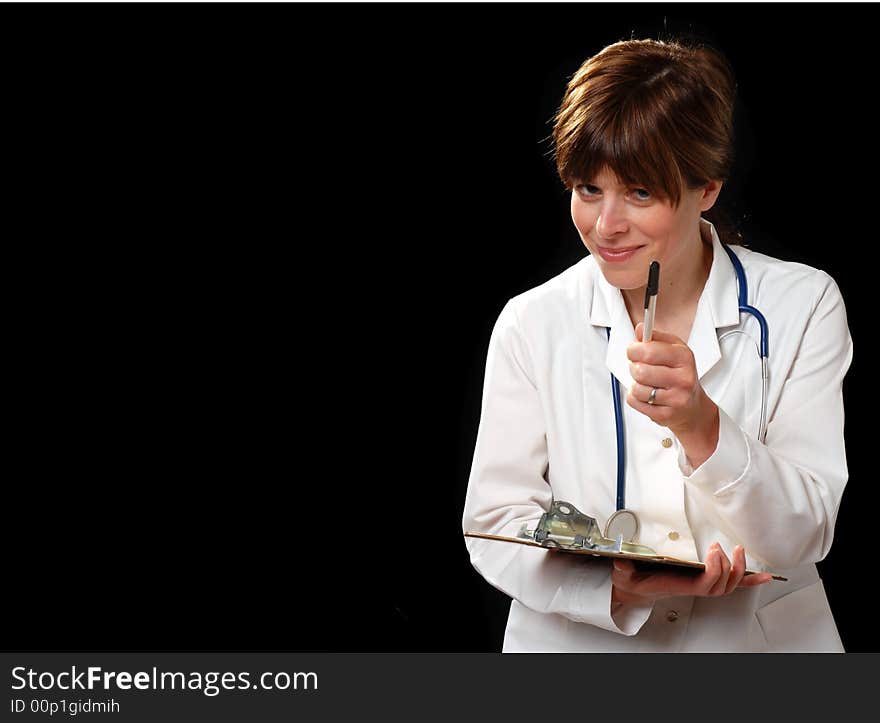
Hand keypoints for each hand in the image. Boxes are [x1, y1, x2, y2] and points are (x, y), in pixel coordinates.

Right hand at [611, 542, 772, 606]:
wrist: (635, 588)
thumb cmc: (634, 581)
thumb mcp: (624, 574)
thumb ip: (623, 569)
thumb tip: (622, 561)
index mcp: (679, 586)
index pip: (705, 584)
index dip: (714, 570)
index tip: (712, 550)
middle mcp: (694, 588)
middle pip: (722, 584)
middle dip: (727, 565)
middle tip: (719, 546)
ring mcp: (702, 585)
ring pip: (730, 584)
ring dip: (740, 570)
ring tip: (740, 551)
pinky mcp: (704, 580)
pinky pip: (733, 584)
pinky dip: (751, 581)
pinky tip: (765, 577)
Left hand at [626, 322, 718, 465]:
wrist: (693, 408)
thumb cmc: (681, 376)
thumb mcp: (674, 351)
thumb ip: (656, 338)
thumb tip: (640, 329)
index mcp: (684, 358)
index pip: (648, 351)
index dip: (634, 349)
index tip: (633, 351)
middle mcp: (683, 378)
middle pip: (640, 371)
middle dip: (633, 368)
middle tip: (638, 368)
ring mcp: (675, 398)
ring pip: (636, 388)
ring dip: (635, 385)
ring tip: (645, 383)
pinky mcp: (665, 415)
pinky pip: (635, 402)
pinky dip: (635, 398)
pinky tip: (646, 396)